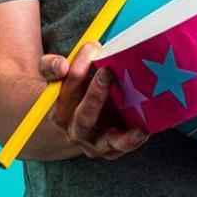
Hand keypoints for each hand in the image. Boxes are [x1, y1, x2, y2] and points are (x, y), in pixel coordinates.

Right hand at [38, 42, 149, 159]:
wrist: (81, 123)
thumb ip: (54, 65)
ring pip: (103, 139)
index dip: (75, 66)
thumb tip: (66, 62)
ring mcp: (92, 142)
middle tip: (108, 71)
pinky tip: (143, 131)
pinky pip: (120, 147)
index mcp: (58, 106)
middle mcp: (73, 128)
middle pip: (83, 116)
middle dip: (95, 94)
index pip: (63, 85)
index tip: (92, 46)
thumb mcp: (63, 74)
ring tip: (134, 121)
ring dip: (121, 132)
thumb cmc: (76, 90)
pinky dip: (131, 141)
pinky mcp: (110, 149)